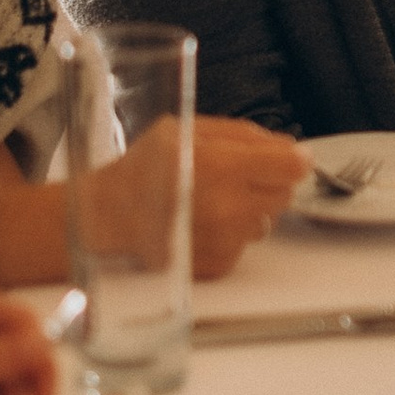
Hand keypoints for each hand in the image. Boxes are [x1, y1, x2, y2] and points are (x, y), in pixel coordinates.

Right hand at [59, 115, 305, 286]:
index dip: (292, 160)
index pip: (291, 167)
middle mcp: (229, 207)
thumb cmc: (140, 171)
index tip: (288, 159)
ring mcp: (225, 240)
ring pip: (266, 220)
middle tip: (232, 177)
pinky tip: (200, 223)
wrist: (103, 220)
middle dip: (266, 182)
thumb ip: (240, 134)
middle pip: (284, 194)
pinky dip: (230, 233)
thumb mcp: (184, 130)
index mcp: (223, 167)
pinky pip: (244, 244)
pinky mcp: (219, 264)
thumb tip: (287, 146)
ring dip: (248, 209)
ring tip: (208, 200)